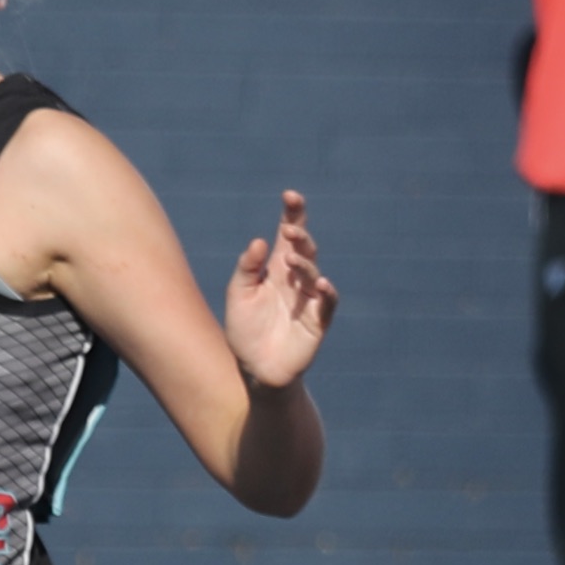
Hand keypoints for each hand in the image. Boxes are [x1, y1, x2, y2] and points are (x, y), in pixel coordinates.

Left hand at [224, 192, 338, 389]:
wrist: (255, 369)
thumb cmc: (244, 331)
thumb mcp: (237, 294)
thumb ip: (247, 268)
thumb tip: (259, 241)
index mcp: (275, 269)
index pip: (287, 237)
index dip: (292, 214)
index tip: (290, 195)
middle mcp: (295, 280)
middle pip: (304, 249)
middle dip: (300, 235)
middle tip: (289, 230)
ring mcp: (308, 299)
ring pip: (313, 272)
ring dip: (304, 263)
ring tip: (292, 259)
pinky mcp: (318, 321)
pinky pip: (327, 303)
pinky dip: (327, 292)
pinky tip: (320, 283)